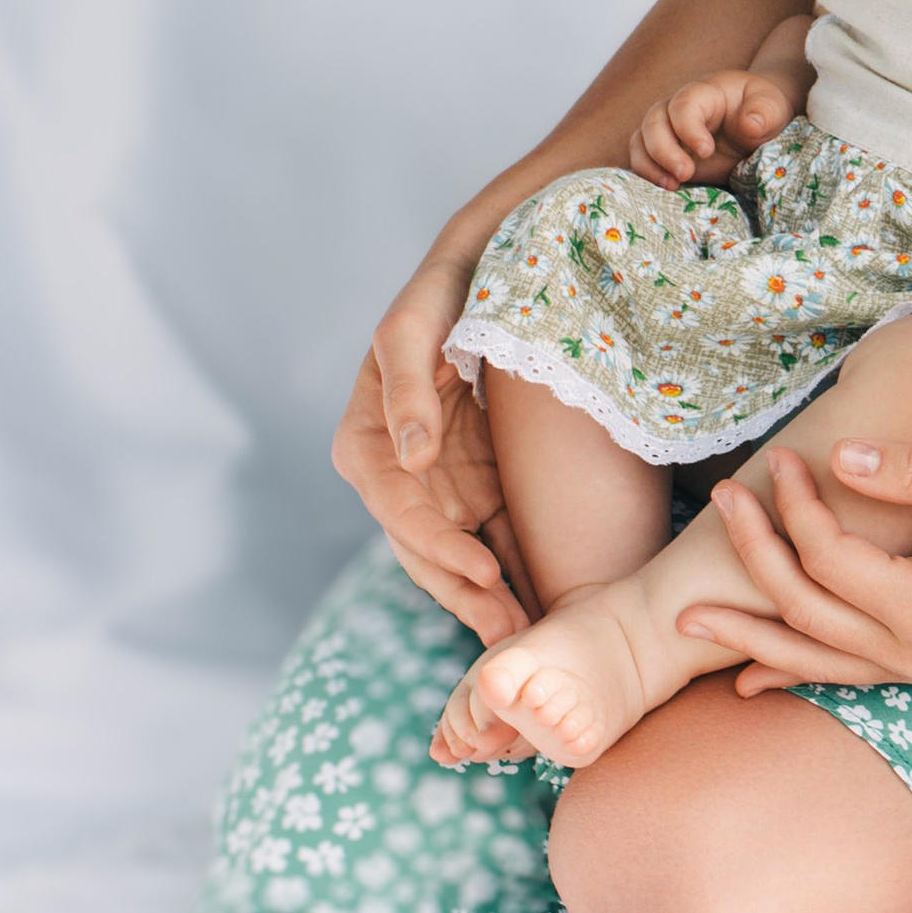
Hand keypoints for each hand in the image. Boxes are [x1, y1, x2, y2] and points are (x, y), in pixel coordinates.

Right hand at [331, 254, 534, 647]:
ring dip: (489, 602)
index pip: (397, 510)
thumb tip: (411, 460)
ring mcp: (442, 490)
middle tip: (509, 634)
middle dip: (465, 596)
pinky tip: (545, 612)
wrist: (489, 273)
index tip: (481, 573)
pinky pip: (497, 543)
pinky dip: (515, 578)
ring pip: (460, 561)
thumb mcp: (412, 327)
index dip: (437, 547)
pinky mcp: (483, 491)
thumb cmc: (442, 293)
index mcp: (366, 444)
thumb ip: (406, 389)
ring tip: (529, 639)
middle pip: (425, 551)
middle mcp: (399, 478)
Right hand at [629, 69, 799, 189]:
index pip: (683, 105)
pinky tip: (666, 188)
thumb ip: (764, 112)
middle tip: (686, 174)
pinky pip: (642, 158)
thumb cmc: (763, 110)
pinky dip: (647, 174)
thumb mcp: (773, 106)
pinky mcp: (665, 151)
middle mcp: (678, 108)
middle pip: (654, 122)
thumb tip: (750, 124)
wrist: (757, 122)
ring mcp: (668, 129)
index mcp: (704, 93)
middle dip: (664, 150)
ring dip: (649, 164)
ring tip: (672, 186)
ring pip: (641, 140)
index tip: (707, 151)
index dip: (688, 128)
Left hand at [674, 439, 911, 691]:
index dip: (796, 507)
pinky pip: (846, 674)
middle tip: (718, 505)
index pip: (831, 559)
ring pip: (817, 660)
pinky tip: (749, 674)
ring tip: (688, 622)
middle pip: (806, 613)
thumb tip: (836, 456)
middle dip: (753, 561)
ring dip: (752, 637)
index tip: (782, 459)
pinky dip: (796, 669)